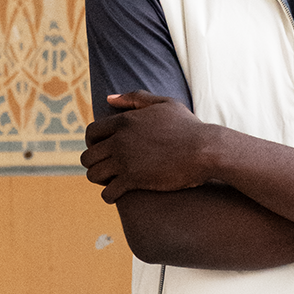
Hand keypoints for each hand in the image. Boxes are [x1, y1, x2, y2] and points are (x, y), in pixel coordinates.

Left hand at [80, 92, 217, 201]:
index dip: (93, 145)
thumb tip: (109, 98)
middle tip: (107, 170)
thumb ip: (135, 98)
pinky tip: (117, 195)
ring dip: (99, 181)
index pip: (91, 133)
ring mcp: (124, 160)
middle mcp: (119, 140)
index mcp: (124, 121)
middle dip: (94, 164)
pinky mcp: (133, 179)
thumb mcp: (164, 103)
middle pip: (88, 156)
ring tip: (111, 183)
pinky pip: (108, 191)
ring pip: (93, 174)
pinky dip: (109, 195)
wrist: (205, 149)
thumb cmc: (189, 127)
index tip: (103, 152)